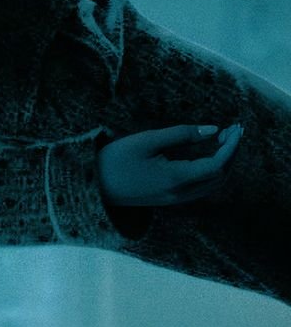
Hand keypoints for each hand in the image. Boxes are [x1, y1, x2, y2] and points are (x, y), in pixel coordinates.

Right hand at [97, 124, 242, 206]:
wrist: (92, 187)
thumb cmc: (115, 161)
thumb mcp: (146, 140)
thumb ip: (181, 134)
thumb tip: (212, 130)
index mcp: (176, 178)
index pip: (217, 164)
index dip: (230, 146)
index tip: (234, 128)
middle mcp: (180, 193)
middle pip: (220, 176)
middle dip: (230, 153)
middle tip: (232, 130)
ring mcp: (175, 199)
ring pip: (213, 184)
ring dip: (223, 163)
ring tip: (222, 140)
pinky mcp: (169, 198)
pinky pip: (201, 187)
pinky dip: (212, 171)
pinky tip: (206, 155)